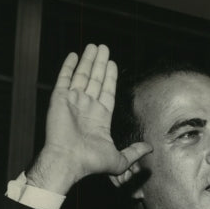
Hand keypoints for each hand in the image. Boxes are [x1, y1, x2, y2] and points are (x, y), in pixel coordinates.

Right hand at [26, 44, 151, 194]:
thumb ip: (135, 151)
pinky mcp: (59, 99)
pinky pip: (64, 78)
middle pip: (96, 80)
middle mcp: (86, 107)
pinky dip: (69, 66)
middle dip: (100, 64)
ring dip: (88, 61)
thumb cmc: (91, 162)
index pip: (107, 91)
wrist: (69, 161)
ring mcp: (72, 102)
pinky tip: (75, 55)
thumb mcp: (120, 159)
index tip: (112, 63)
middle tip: (104, 48)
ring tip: (94, 46)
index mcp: (100, 118)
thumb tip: (150, 148)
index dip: (110, 77)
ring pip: (82, 75)